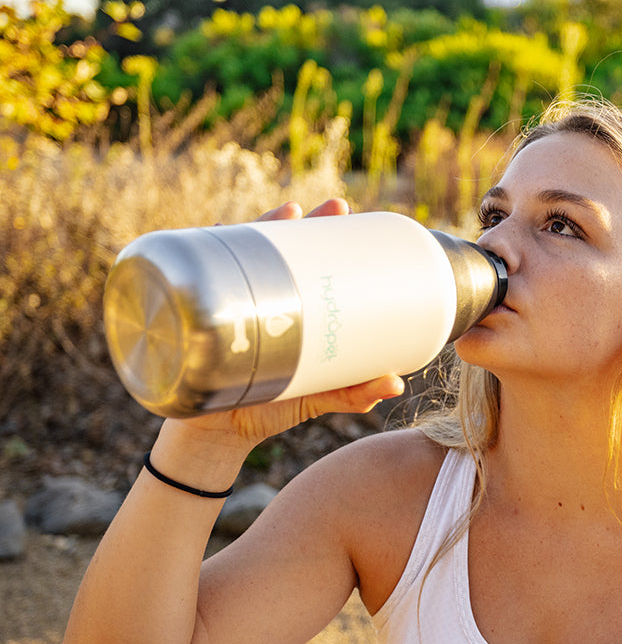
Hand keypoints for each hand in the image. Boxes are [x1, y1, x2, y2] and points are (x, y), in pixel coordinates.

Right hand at [170, 199, 404, 452]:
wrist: (218, 435)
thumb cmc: (271, 409)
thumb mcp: (318, 397)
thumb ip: (354, 393)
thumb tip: (397, 384)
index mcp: (293, 310)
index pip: (310, 263)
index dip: (327, 236)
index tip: (350, 215)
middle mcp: (262, 298)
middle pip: (283, 249)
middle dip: (308, 222)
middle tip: (334, 208)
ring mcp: (232, 302)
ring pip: (247, 252)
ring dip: (266, 225)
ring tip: (292, 211)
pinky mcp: (203, 315)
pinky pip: (203, 276)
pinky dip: (211, 250)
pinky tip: (224, 232)